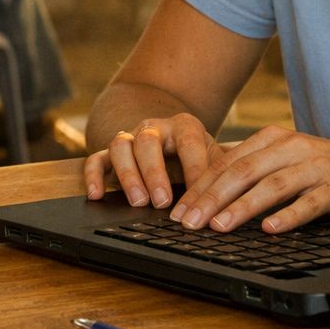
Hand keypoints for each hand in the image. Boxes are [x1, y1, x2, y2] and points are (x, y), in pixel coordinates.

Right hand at [81, 114, 219, 209]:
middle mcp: (154, 128)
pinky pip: (95, 159)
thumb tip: (236, 202)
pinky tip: (97, 195)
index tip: (200, 198)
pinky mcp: (110, 153)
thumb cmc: (198, 155)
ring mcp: (130, 138)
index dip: (194, 170)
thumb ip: (224, 174)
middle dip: (154, 173)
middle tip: (162, 202)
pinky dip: (93, 176)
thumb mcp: (215, 158)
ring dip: (128, 175)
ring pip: (120, 146)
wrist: (171, 136)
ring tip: (138, 202)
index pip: (189, 143)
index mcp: (184, 126)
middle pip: (148, 142)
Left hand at [170, 124, 329, 233]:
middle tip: (190, 221)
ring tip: (220, 225)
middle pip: (243, 172)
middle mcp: (290, 148)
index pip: (227, 163)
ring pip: (272, 185)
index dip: (200, 186)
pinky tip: (271, 228)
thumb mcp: (281, 157)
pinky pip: (310, 202)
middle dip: (212, 197)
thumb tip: (204, 181)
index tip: (179, 210)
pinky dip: (289, 215)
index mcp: (271, 139)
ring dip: (243, 206)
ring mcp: (315, 166)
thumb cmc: (320, 165)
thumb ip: (248, 164)